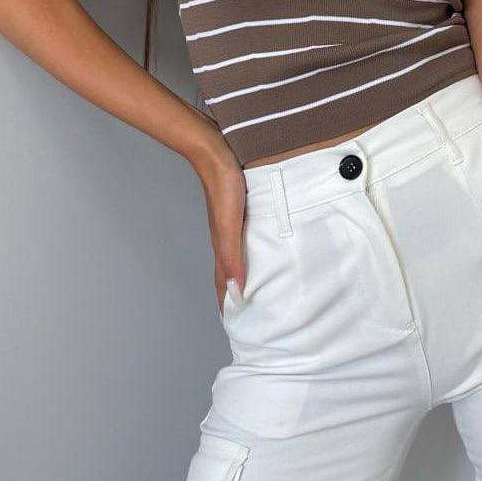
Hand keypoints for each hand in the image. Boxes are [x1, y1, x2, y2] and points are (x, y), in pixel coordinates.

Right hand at [196, 153, 248, 315]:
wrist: (217, 154)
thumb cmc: (223, 188)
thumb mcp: (229, 225)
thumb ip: (231, 256)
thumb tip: (236, 290)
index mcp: (222, 246)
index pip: (222, 284)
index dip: (227, 304)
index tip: (234, 326)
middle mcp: (226, 239)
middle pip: (229, 274)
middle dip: (236, 295)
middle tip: (250, 314)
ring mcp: (232, 227)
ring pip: (238, 258)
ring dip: (244, 275)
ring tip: (259, 290)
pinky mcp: (240, 213)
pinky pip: (246, 241)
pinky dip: (253, 254)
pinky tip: (264, 252)